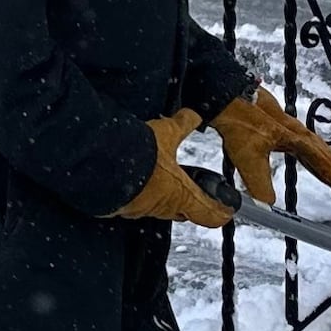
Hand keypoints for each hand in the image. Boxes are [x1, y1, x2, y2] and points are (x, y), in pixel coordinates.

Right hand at [111, 110, 236, 228]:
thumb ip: (182, 125)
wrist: (103, 162)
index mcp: (182, 195)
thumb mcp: (167, 132)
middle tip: (191, 186)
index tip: (227, 208)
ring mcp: (140, 210)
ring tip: (157, 175)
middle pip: (183, 213)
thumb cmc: (141, 154)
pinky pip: (133, 204)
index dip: (222, 212)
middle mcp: (163, 208)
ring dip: (160, 195)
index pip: (211, 215)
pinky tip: (132, 177)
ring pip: (157, 207)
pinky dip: (136, 193)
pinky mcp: (118, 208)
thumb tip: (193, 115)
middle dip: (188, 201)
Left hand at [213, 85, 330, 205]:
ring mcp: (286, 127)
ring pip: (314, 150)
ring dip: (329, 168)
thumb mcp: (246, 154)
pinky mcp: (275, 126)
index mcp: (292, 136)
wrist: (222, 93)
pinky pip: (301, 146)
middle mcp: (294, 131)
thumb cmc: (235, 120)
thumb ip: (258, 180)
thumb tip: (269, 205)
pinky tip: (312, 163)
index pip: (321, 160)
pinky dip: (312, 159)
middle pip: (323, 155)